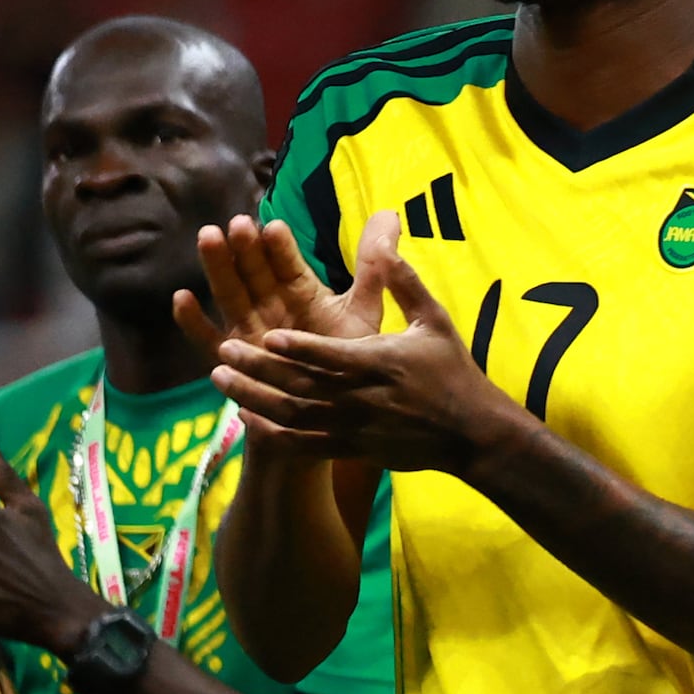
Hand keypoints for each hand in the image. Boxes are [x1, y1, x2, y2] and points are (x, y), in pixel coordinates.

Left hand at [201, 211, 520, 475]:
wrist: (473, 433)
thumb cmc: (453, 371)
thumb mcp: (434, 321)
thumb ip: (405, 284)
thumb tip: (387, 244)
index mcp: (380, 364)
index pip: (333, 356)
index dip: (299, 347)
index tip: (267, 334)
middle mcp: (362, 398)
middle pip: (302, 386)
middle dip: (259, 368)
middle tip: (226, 350)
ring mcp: (354, 428)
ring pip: (294, 416)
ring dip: (254, 398)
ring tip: (221, 378)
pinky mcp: (352, 449)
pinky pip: (303, 445)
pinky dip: (272, 432)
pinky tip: (245, 418)